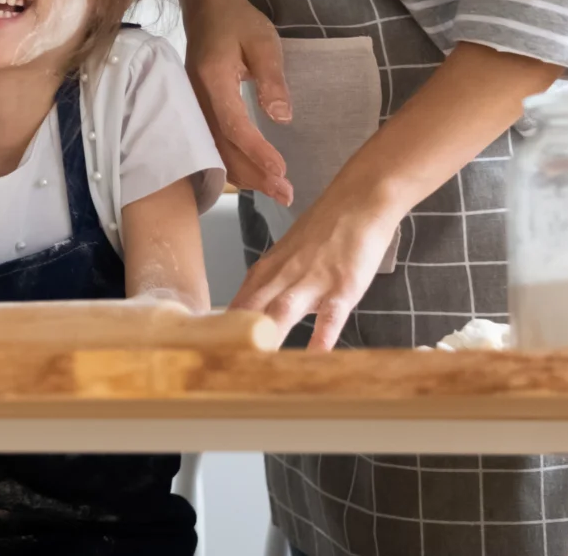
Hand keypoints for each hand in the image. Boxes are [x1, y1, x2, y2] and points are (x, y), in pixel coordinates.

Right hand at [181, 0, 293, 204]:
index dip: (256, 151)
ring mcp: (191, 105)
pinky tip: (250, 174)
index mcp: (212, 79)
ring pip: (212, 150)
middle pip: (220, 147)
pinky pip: (209, 142)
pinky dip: (230, 163)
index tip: (281, 170)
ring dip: (243, 174)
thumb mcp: (263, 42)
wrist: (207, 6)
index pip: (233, 124)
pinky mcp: (195, 108)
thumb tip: (282, 119)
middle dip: (253, 174)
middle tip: (285, 194)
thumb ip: (272, 79)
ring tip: (274, 190)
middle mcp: (195, 97)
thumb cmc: (238, 21)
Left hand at [229, 179, 400, 349]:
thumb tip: (248, 313)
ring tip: (254, 365)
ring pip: (282, 312)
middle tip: (221, 364)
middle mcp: (282, 277)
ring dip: (267, 337)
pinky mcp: (342, 286)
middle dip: (236, 340)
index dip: (222, 332)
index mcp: (266, 271)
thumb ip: (268, 284)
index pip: (236, 305)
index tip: (210, 354)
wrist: (357, 201)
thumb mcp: (287, 256)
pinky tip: (314, 357)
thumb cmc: (323, 231)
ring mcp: (311, 281)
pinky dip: (321, 337)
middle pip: (252, 311)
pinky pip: (330, 316)